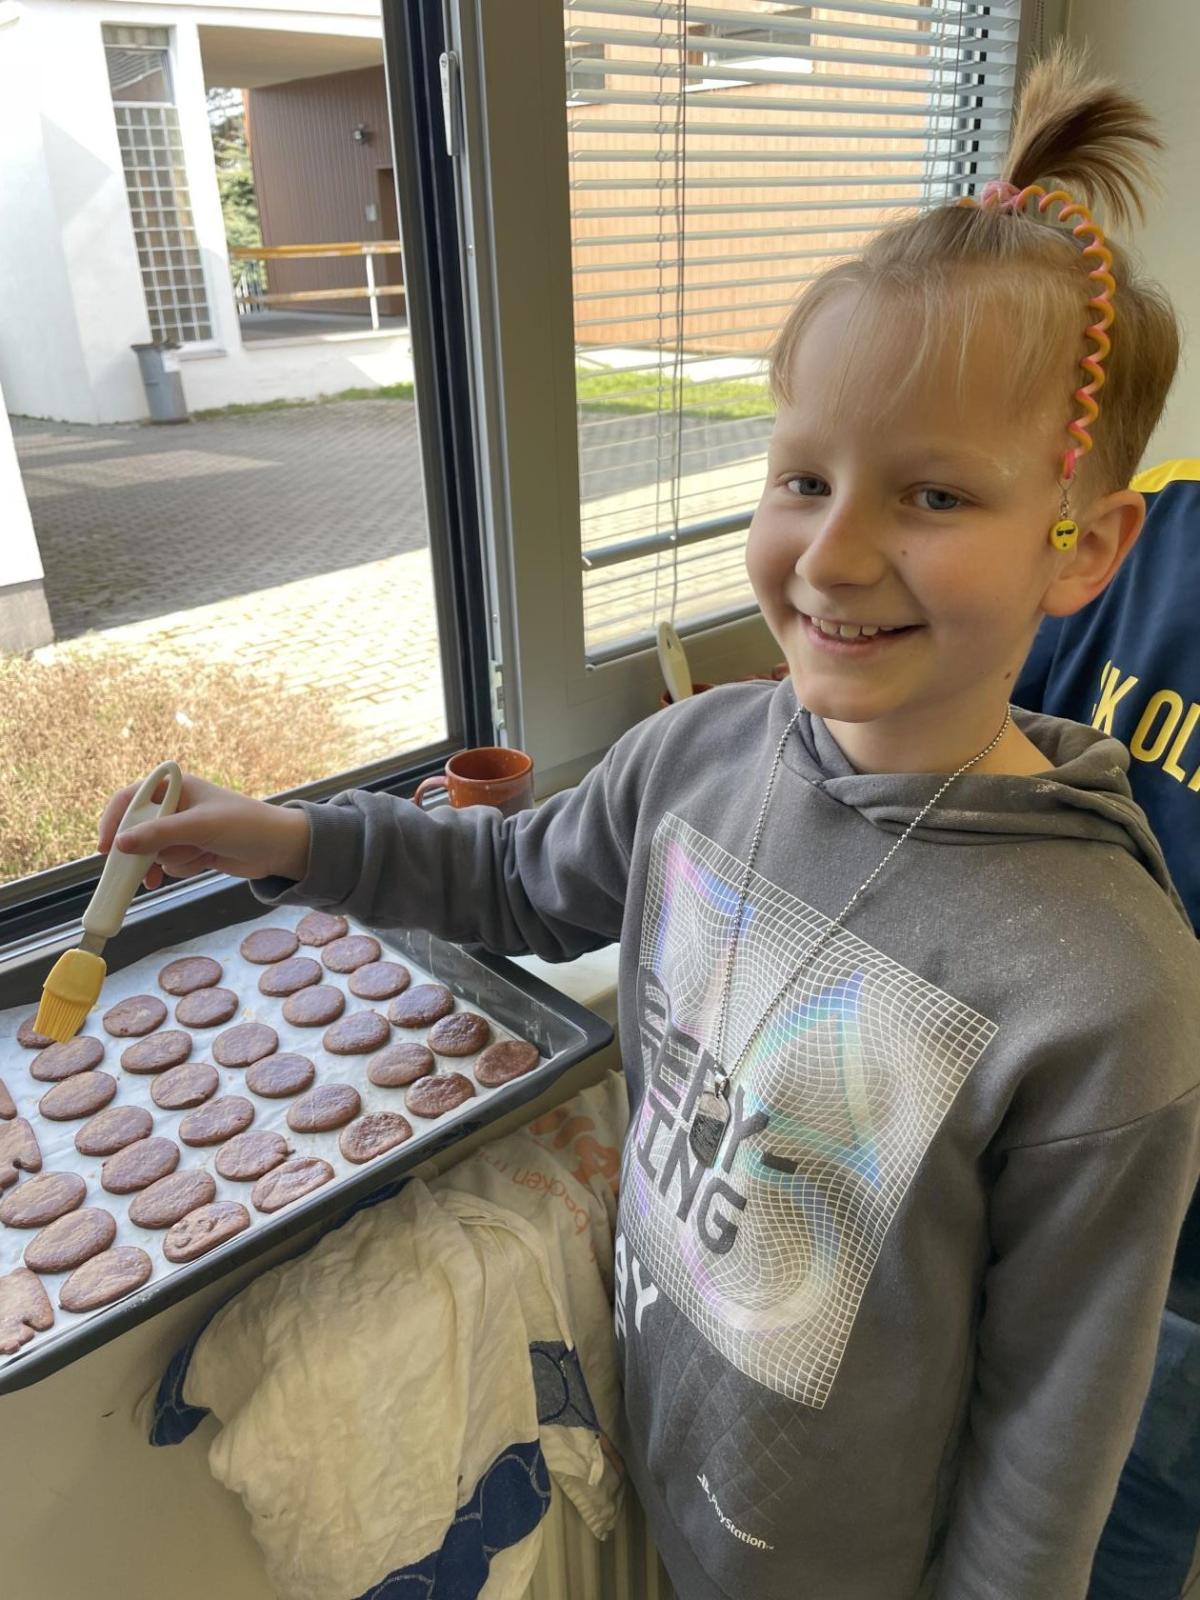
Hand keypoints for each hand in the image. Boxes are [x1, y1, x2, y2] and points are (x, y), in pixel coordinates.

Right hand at [98, 773, 311, 889]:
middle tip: (136, 871)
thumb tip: (121, 844)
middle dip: (142, 851)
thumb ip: (160, 834)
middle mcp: (175, 806)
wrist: (280, 849)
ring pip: (153, 851)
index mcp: (175, 787)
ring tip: (197, 856)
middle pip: (136, 830)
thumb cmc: (246, 825)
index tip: (106, 847)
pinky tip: (198, 865)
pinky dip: (179, 868)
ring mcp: (182, 830)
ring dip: (170, 860)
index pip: (130, 799)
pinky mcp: (191, 849)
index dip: (114, 820)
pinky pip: (169, 863)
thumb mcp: (200, 827)